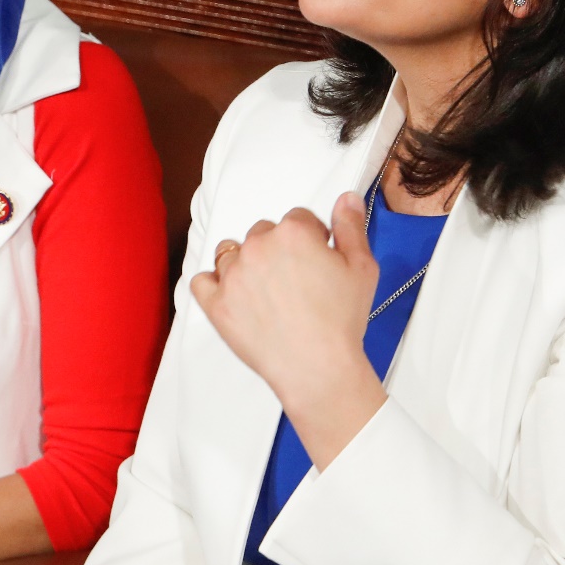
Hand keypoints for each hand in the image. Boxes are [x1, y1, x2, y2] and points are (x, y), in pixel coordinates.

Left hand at [191, 192, 385, 467]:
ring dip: (244, 263)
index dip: (311, 240)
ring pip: (230, 252)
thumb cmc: (342, 319)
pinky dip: (213, 285)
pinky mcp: (215, 303)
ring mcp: (232, 275)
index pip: (298, 219)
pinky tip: (232, 296)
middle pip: (262, 233)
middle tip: (294, 282)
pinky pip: (202, 281)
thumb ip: (351, 227)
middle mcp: (257, 246)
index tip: (318, 263)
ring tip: (265, 291)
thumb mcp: (362, 268)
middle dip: (277, 250)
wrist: (317, 367)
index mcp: (293, 232)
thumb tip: (345, 197)